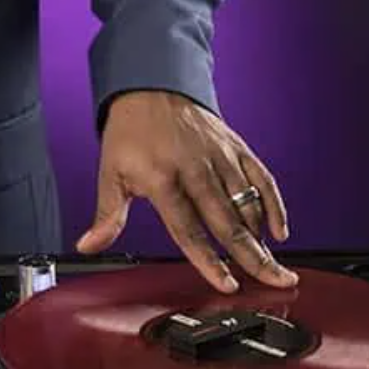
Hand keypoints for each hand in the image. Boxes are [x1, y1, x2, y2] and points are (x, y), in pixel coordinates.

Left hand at [76, 90, 296, 292]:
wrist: (149, 84)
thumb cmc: (129, 131)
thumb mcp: (110, 172)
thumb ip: (107, 215)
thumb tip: (88, 245)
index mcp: (162, 178)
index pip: (188, 228)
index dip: (209, 259)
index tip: (227, 283)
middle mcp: (195, 168)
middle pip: (227, 221)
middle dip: (251, 256)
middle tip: (273, 282)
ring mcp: (219, 156)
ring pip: (247, 203)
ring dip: (263, 237)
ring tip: (276, 268)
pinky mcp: (234, 146)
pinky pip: (261, 177)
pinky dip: (274, 203)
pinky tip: (280, 229)